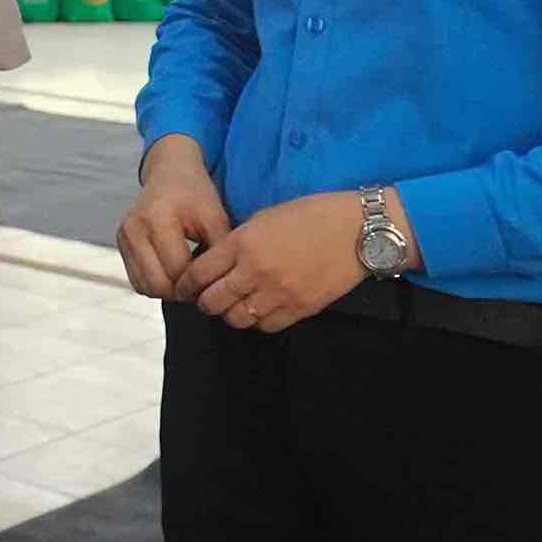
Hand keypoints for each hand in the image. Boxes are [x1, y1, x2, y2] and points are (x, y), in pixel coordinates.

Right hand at [116, 135, 232, 298]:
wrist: (170, 172)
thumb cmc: (196, 195)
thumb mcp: (215, 218)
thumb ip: (217, 253)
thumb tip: (216, 288)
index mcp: (158, 218)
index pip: (178, 271)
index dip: (199, 283)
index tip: (213, 281)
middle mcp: (134, 228)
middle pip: (158, 284)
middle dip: (182, 291)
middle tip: (201, 284)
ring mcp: (123, 236)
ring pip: (145, 287)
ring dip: (168, 290)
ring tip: (187, 278)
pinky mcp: (120, 243)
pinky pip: (137, 280)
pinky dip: (156, 283)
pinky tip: (173, 272)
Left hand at [177, 190, 399, 333]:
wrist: (357, 230)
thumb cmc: (311, 215)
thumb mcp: (264, 218)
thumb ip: (238, 242)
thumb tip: (216, 263)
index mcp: (243, 243)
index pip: (199, 273)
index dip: (186, 284)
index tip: (185, 287)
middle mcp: (255, 271)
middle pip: (213, 302)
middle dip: (204, 303)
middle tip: (206, 299)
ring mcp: (278, 293)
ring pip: (237, 319)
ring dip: (231, 314)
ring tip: (235, 305)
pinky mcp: (300, 309)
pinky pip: (266, 326)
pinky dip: (259, 320)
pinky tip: (261, 308)